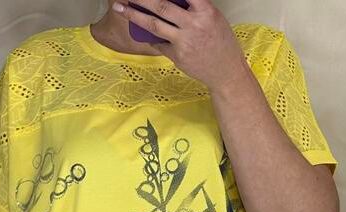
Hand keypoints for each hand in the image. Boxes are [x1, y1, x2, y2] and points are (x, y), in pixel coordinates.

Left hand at [112, 0, 247, 91]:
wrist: (225, 71)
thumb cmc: (221, 42)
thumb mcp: (213, 18)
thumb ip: (194, 8)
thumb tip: (172, 1)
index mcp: (205, 11)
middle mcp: (193, 24)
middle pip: (161, 6)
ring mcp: (184, 41)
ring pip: (154, 25)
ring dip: (134, 15)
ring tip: (120, 8)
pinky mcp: (177, 56)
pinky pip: (160, 43)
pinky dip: (153, 38)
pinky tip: (145, 34)